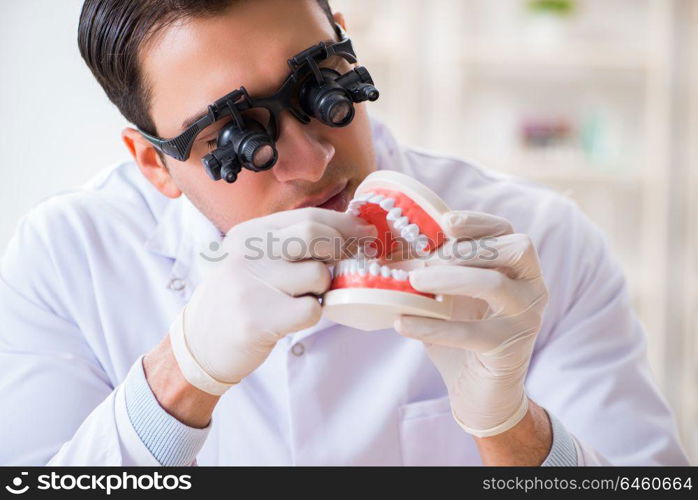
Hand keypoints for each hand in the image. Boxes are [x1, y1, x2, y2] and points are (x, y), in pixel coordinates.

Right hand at [169, 207, 375, 394]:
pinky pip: (310, 310)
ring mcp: (251, 284)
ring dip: (323, 289)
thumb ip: (292, 243)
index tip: (366, 232)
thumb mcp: (255, 259)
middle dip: (341, 249)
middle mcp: (248, 253)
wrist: (201, 342)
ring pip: (318, 275)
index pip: (309, 216)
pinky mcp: (258, 318)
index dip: (345, 224)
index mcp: (250, 233)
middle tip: (348, 264)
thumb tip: (351, 229)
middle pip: (315, 235)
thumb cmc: (242, 297)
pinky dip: (312, 315)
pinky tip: (293, 317)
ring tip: (303, 297)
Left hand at [394, 211, 548, 436]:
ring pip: (496, 284)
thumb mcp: (451, 298)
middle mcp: (532, 289)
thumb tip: (398, 250)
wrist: (480, 394)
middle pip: (515, 248)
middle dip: (466, 249)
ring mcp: (526, 319)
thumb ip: (438, 273)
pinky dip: (432, 326)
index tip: (446, 223)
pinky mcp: (509, 349)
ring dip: (451, 278)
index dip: (479, 222)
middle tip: (427, 261)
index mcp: (519, 271)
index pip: (508, 232)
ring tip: (413, 281)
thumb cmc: (464, 337)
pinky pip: (471, 332)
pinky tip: (402, 324)